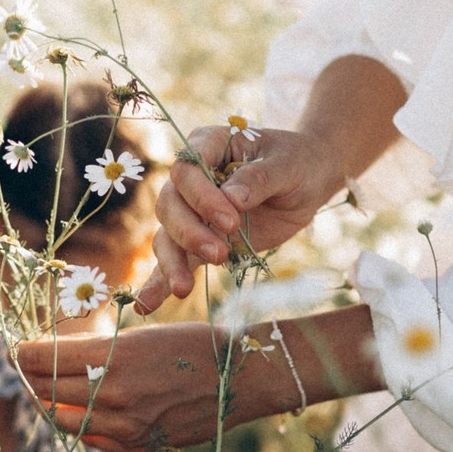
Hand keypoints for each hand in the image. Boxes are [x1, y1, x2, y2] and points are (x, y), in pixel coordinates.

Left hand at [16, 323, 236, 451]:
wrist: (240, 379)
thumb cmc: (193, 345)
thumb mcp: (141, 336)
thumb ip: (96, 349)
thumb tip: (52, 355)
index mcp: (113, 358)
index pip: (41, 359)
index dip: (23, 353)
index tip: (18, 348)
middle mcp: (114, 396)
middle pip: (47, 390)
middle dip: (31, 377)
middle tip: (26, 368)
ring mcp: (126, 427)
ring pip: (64, 419)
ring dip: (49, 404)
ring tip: (46, 391)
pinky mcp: (140, 446)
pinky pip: (92, 441)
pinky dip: (78, 425)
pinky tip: (78, 413)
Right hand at [137, 125, 343, 312]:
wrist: (307, 181)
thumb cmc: (297, 163)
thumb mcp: (286, 165)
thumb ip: (259, 178)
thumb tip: (231, 197)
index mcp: (207, 145)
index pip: (187, 169)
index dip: (201, 196)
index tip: (231, 220)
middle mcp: (191, 178)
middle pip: (170, 205)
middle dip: (189, 232)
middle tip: (221, 253)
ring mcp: (192, 211)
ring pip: (167, 235)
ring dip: (172, 262)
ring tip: (184, 289)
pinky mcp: (200, 241)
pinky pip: (176, 260)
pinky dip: (159, 283)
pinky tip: (145, 306)